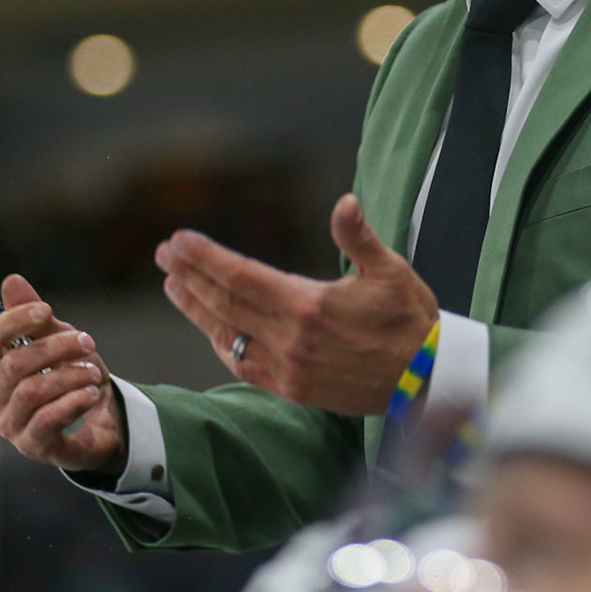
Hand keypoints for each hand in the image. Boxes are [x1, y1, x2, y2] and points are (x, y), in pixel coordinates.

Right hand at [0, 274, 125, 475]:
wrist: (101, 418)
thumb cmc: (71, 374)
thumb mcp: (60, 339)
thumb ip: (36, 314)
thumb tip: (11, 280)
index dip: (16, 320)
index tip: (47, 310)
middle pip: (14, 364)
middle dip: (56, 347)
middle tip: (87, 342)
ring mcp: (11, 426)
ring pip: (32, 391)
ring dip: (70, 376)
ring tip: (94, 373)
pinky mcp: (33, 447)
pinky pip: (48, 420)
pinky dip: (75, 401)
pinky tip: (92, 393)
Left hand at [155, 193, 438, 415]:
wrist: (426, 380)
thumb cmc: (411, 319)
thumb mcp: (390, 270)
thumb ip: (358, 236)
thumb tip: (344, 202)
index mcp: (309, 305)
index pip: (240, 276)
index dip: (205, 258)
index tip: (178, 242)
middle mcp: (290, 339)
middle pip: (224, 304)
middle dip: (190, 277)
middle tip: (164, 255)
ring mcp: (288, 368)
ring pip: (227, 336)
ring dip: (196, 310)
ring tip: (173, 286)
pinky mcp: (293, 390)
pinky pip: (243, 365)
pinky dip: (221, 343)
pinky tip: (209, 328)